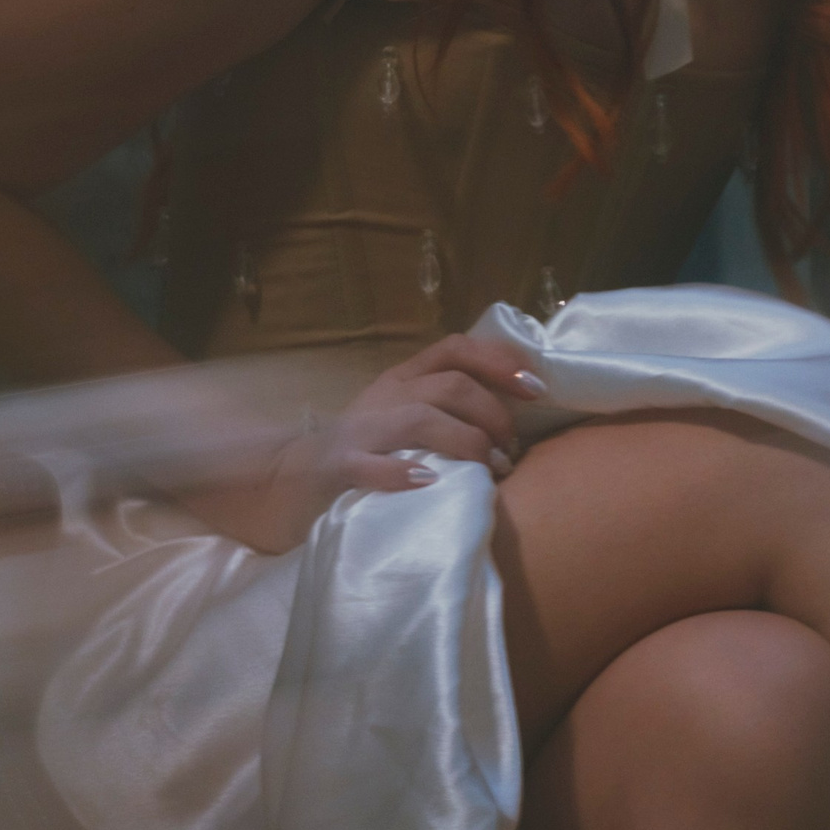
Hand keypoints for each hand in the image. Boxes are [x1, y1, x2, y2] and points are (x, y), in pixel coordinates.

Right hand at [319, 332, 543, 494]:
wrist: (292, 477)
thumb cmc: (367, 450)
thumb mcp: (406, 417)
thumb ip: (449, 409)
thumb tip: (517, 415)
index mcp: (405, 379)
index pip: (456, 349)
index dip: (500, 362)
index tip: (537, 388)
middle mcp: (387, 395)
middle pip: (450, 385)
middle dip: (493, 413)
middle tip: (511, 448)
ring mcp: (361, 429)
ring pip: (421, 419)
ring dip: (466, 441)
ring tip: (490, 468)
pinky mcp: (337, 466)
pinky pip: (369, 465)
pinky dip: (401, 472)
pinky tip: (428, 480)